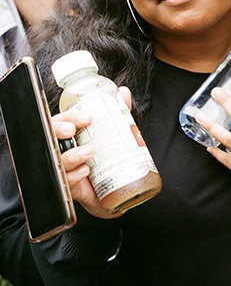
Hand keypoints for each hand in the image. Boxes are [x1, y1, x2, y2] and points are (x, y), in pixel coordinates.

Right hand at [52, 86, 131, 218]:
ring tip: (87, 152)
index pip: (63, 119)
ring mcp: (63, 166)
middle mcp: (63, 148)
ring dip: (70, 154)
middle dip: (59, 129)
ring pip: (56, 157)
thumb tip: (124, 93)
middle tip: (73, 131)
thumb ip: (117, 113)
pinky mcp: (66, 185)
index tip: (86, 117)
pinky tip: (85, 172)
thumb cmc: (105, 160)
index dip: (70, 116)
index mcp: (70, 133)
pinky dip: (73, 176)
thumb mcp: (113, 134)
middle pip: (50, 134)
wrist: (109, 192)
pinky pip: (63, 180)